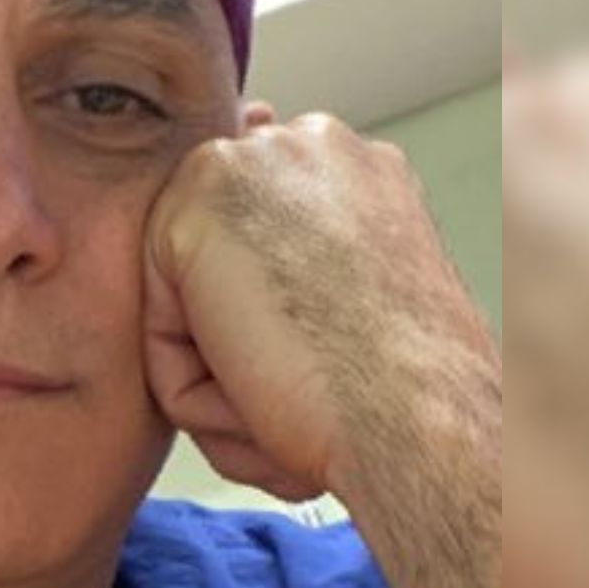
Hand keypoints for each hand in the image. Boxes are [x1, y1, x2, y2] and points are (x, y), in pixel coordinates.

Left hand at [143, 105, 503, 587]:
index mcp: (358, 169)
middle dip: (228, 341)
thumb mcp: (366, 326)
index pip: (238, 223)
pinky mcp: (205, 201)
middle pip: (196, 260)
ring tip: (291, 392)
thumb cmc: (423, 415)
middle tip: (304, 387)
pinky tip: (262, 388)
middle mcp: (311, 144)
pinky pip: (152, 312)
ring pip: (170, 289)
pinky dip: (189, 369)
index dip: (243, 310)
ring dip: (212, 359)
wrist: (436, 444)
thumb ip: (311, 278)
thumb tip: (268, 283)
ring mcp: (260, 161)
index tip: (291, 358)